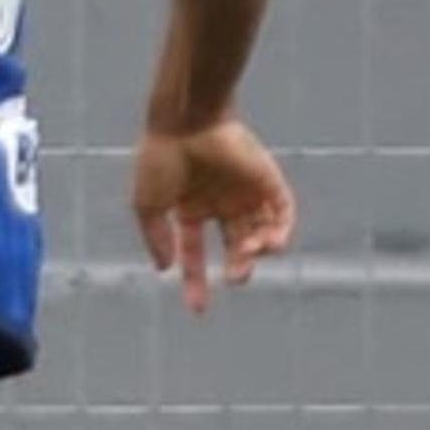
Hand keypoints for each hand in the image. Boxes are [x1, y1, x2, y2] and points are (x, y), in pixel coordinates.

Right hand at [130, 119, 295, 315]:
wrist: (186, 121)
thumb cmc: (161, 159)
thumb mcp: (146, 205)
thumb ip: (155, 237)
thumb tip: (164, 267)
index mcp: (188, 207)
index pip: (194, 251)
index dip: (195, 279)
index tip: (199, 307)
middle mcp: (218, 202)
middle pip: (234, 245)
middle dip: (238, 266)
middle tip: (237, 277)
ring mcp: (244, 191)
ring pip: (261, 231)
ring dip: (259, 249)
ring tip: (250, 251)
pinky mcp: (266, 179)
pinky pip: (282, 210)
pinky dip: (281, 229)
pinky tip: (270, 242)